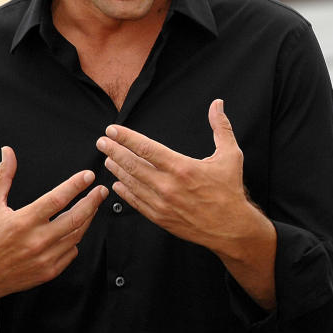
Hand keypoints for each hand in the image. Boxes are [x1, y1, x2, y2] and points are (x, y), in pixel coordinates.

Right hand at [0, 146, 105, 332]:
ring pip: (77, 234)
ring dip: (88, 218)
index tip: (89, 176)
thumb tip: (7, 152)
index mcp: (23, 221)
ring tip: (93, 205)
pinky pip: (72, 251)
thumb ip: (3, 177)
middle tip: (102, 190)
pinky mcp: (50, 271)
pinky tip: (76, 229)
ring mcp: (45, 258)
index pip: (57, 200)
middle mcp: (37, 240)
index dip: (75, 186)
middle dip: (92, 201)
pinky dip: (75, 239)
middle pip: (75, 218)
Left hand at [97, 99, 276, 307]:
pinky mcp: (160, 218)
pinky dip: (124, 192)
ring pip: (131, 183)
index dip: (126, 138)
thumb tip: (217, 104)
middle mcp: (168, 186)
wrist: (230, 227)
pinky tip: (117, 184)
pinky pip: (136, 202)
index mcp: (182, 168)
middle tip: (102, 142)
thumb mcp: (230, 155)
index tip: (112, 130)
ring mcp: (162, 203)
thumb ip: (221, 127)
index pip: (146, 148)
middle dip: (114, 151)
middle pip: (132, 165)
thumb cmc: (230, 190)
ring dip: (117, 170)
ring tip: (108, 159)